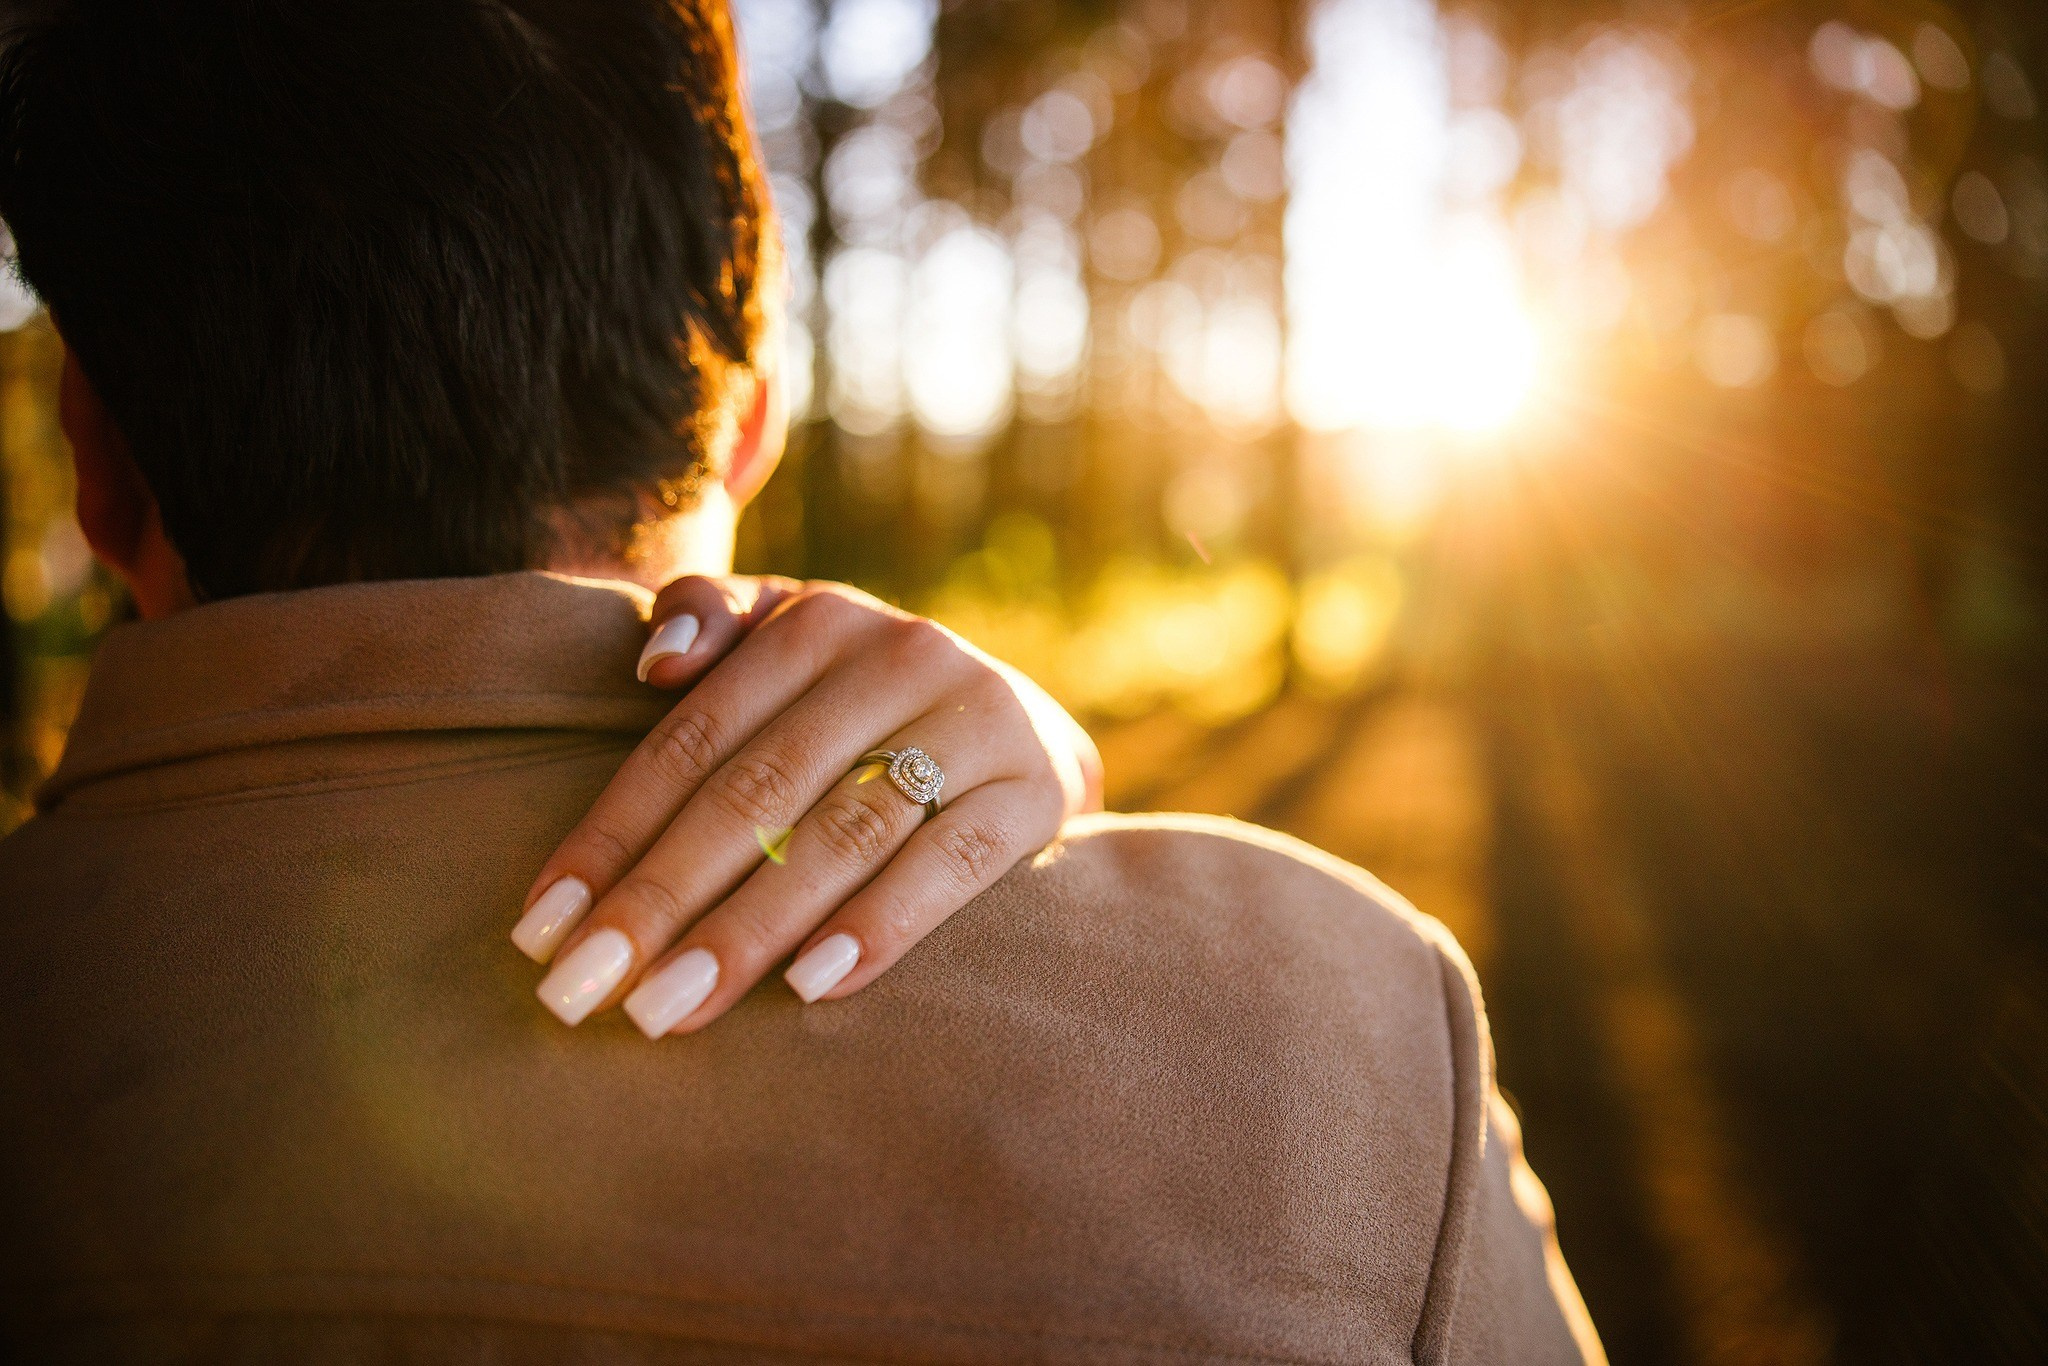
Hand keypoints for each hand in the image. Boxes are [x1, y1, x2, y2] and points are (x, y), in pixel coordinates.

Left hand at [510, 575, 1102, 1036]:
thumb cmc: (869, 700)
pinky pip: (950, 866)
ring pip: (841, 835)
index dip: (610, 835)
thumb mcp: (795, 636)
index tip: (539, 929)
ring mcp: (975, 720)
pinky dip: (879, 926)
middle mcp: (897, 657)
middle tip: (584, 992)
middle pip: (755, 792)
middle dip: (660, 899)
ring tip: (669, 1008)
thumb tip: (652, 663)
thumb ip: (714, 620)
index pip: (692, 741)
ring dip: (748, 930)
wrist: (1033, 729)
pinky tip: (809, 991)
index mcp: (818, 622)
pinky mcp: (1036, 788)